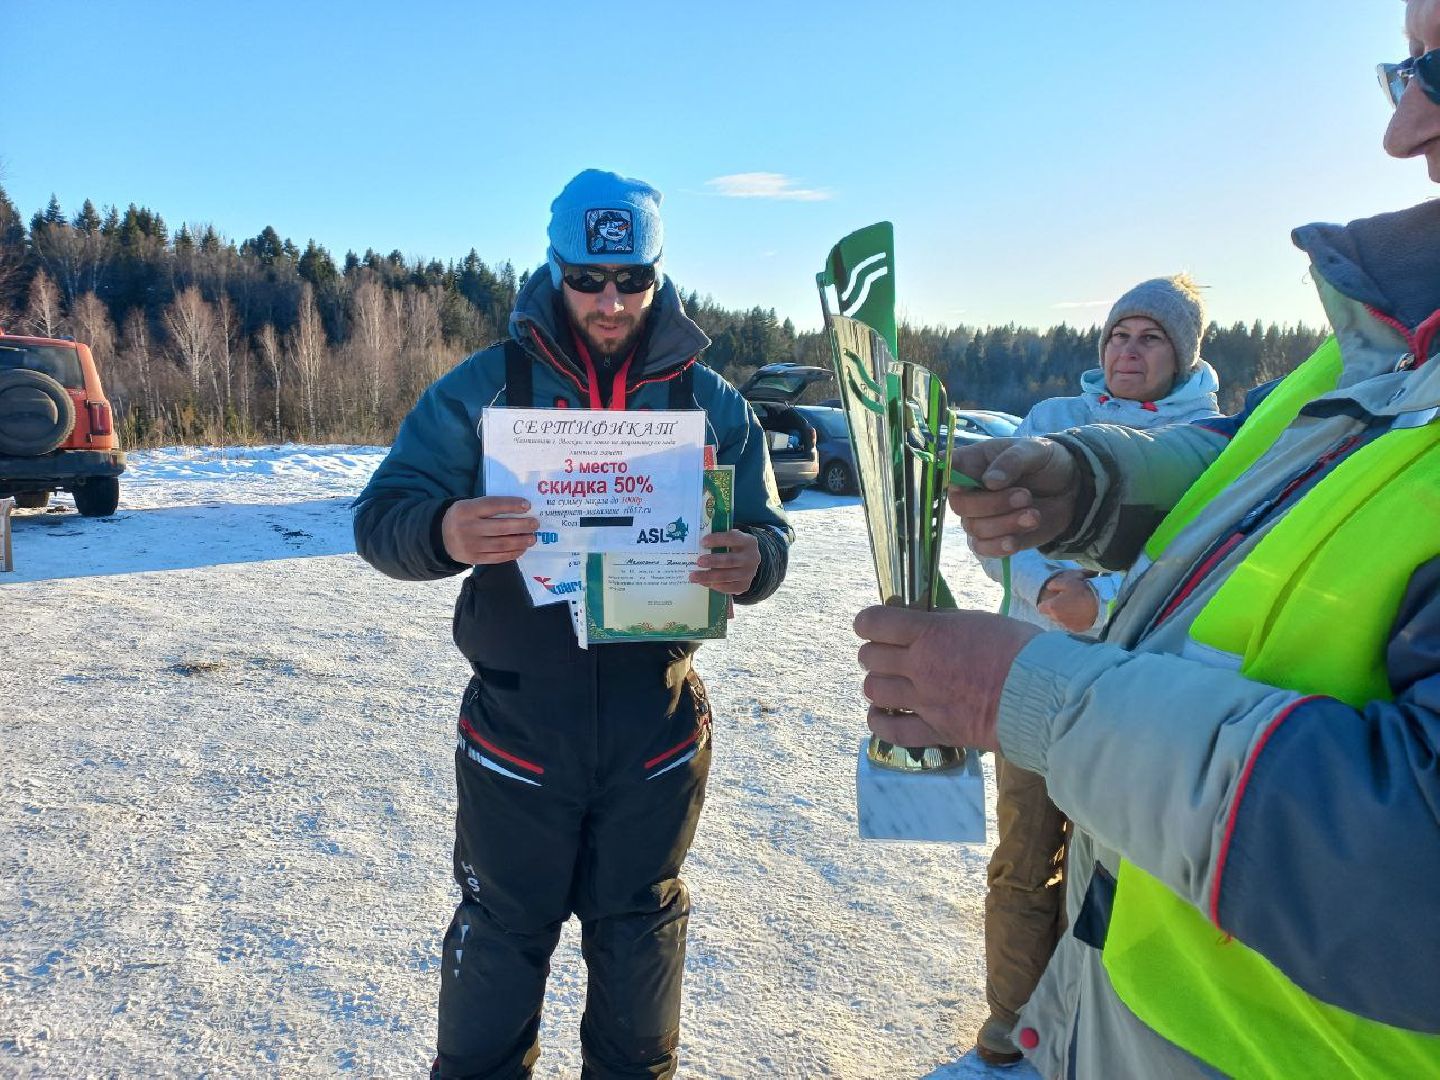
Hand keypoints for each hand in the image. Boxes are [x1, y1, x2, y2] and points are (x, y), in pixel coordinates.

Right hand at [441, 496, 538, 564]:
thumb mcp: (469, 506)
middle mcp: (468, 527)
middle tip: (535, 524)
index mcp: (467, 509)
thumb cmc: (464, 517)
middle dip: (521, 526)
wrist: (441, 536)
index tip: (527, 505)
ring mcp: (470, 545)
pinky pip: (497, 557)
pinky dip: (512, 553)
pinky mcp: (473, 558)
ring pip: (501, 544)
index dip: (511, 505)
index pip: (492, 505)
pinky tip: (522, 549)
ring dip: (520, 541)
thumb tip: (520, 509)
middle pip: (500, 527)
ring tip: (532, 538)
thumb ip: (489, 506)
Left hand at [690, 529, 759, 594]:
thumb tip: (697, 543)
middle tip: (698, 562)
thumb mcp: (732, 540)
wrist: (749, 562)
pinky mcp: (745, 585)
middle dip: (713, 561)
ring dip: (709, 577)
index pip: (733, 538)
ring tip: (693, 576)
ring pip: (728, 576)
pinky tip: (704, 583)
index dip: (717, 539)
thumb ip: (719, 539)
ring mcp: (749, 573)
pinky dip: (716, 586)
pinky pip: (729, 588)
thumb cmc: (734, 548)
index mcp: (748, 541)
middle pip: (730, 560)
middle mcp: (751, 558)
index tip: (702, 542)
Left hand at [853, 605, 1040, 751]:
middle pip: (869, 657)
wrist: (1042, 694)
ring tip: (891, 684)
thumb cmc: (1020, 650)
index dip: (867, 622)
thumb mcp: (978, 621)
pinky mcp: (936, 730)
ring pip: (874, 691)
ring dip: (878, 685)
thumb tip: (922, 623)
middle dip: (874, 653)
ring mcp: (925, 701)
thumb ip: (943, 624)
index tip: (872, 625)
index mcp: (930, 633)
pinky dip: (879, 723)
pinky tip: (882, 715)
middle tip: (888, 655)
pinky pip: (891, 731)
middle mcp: (920, 666)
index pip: (875, 623)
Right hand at [950, 437, 1079, 556]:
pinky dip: (998, 547)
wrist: (1070, 489)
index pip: (947, 468)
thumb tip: (989, 482)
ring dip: (1005, 524)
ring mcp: (980, 516)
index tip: (964, 480)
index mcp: (973, 462)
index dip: (947, 475)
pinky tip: (1014, 542)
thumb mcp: (1035, 450)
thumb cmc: (1046, 462)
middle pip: (960, 504)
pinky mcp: (994, 537)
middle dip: (992, 504)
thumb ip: (1012, 461)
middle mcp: (969, 490)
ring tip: (1034, 515)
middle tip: (1025, 496)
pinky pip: (983, 548)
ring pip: (975, 528)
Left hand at [1037, 570, 1099, 631]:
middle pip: (1050, 615)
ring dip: (1063, 616)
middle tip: (1064, 603)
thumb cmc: (1083, 593)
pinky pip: (1069, 626)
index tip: (1052, 600)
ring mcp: (1066, 626)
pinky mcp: (1076, 630)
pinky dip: (1072, 622)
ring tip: (1073, 609)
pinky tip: (1079, 615)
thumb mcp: (1068, 582)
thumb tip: (1049, 587)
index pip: (1041, 608)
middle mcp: (1056, 619)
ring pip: (1059, 621)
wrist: (1101, 606)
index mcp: (1052, 607)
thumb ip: (1055, 584)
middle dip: (1054, 610)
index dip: (1045, 603)